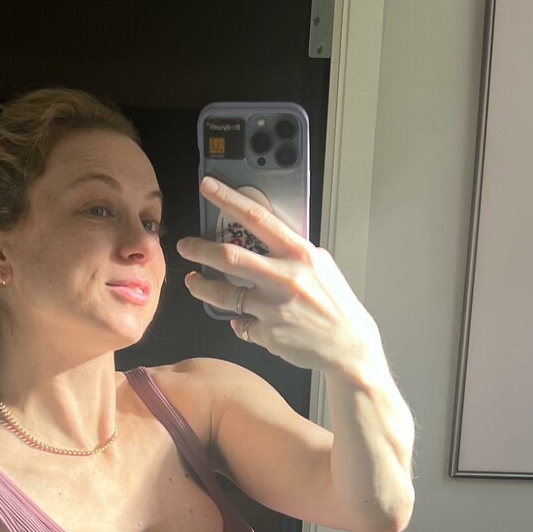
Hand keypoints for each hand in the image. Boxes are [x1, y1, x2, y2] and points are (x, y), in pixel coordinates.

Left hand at [178, 177, 381, 375]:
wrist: (348, 345)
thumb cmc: (334, 303)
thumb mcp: (319, 265)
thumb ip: (291, 250)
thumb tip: (263, 236)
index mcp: (299, 254)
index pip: (258, 218)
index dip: (228, 199)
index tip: (207, 186)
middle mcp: (284, 278)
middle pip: (228, 257)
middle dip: (199, 249)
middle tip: (184, 246)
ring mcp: (274, 308)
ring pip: (223, 294)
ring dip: (202, 287)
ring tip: (194, 282)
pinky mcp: (267, 333)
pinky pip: (240, 323)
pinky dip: (239, 321)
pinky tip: (244, 319)